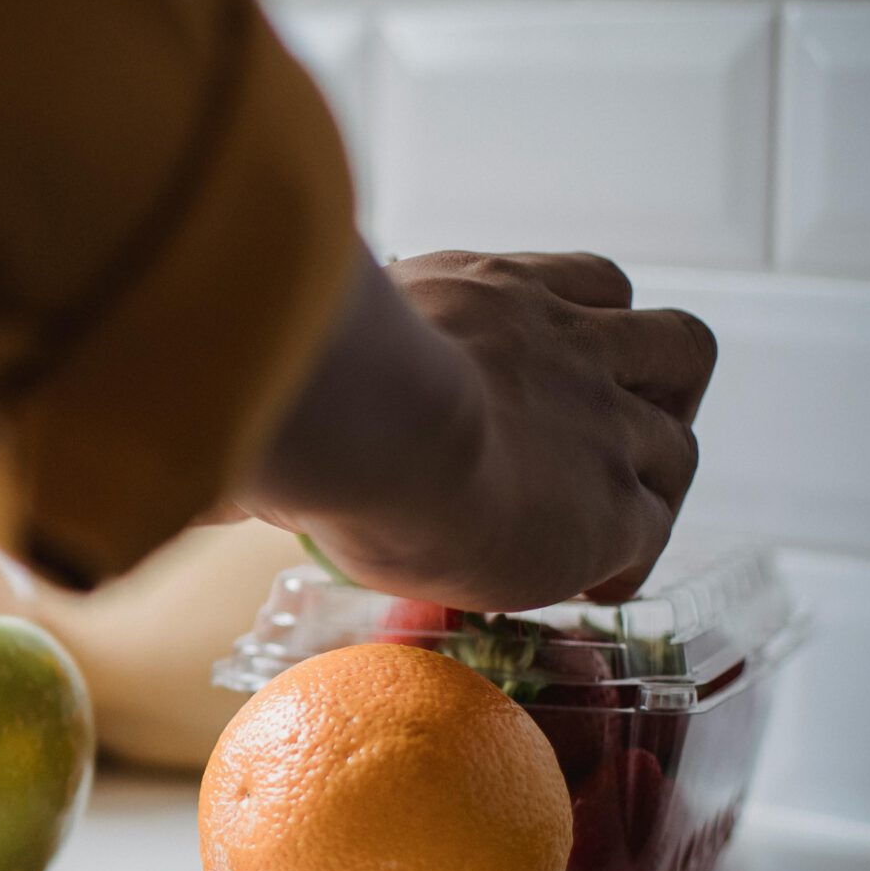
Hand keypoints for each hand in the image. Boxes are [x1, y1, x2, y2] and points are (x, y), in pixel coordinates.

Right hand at [239, 247, 715, 610]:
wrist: (372, 423)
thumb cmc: (308, 389)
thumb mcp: (297, 371)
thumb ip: (272, 401)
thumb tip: (188, 479)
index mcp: (494, 293)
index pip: (583, 286)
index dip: (586, 330)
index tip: (550, 377)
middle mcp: (566, 344)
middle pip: (672, 343)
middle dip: (660, 393)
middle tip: (611, 440)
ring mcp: (603, 424)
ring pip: (681, 442)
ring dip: (651, 483)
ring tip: (602, 524)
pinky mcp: (614, 506)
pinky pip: (652, 535)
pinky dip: (630, 560)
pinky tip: (589, 584)